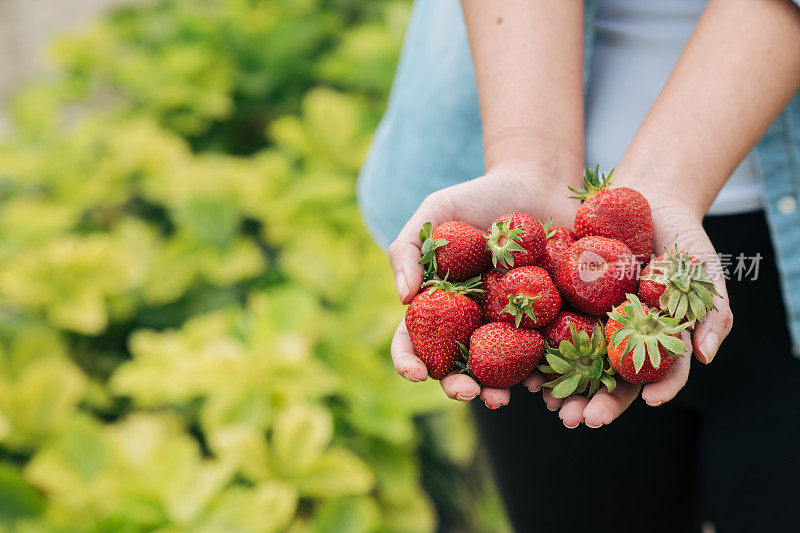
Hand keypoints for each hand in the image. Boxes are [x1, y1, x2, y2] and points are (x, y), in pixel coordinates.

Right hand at [389, 162, 578, 407]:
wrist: (540, 184)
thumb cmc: (481, 197)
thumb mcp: (437, 211)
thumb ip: (408, 248)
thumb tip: (403, 298)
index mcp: (440, 304)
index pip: (414, 340)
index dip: (409, 361)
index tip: (414, 372)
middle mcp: (472, 323)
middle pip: (456, 367)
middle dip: (457, 387)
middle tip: (467, 393)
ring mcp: (510, 327)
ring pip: (499, 371)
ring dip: (497, 391)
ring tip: (503, 398)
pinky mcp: (549, 323)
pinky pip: (544, 354)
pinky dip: (542, 374)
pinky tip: (541, 382)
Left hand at [536, 183, 732, 427]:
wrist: (645, 198)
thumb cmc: (684, 238)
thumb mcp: (704, 271)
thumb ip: (712, 311)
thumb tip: (704, 357)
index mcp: (654, 339)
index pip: (656, 374)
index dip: (655, 390)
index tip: (648, 402)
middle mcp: (620, 338)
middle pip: (608, 379)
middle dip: (593, 403)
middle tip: (576, 419)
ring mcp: (590, 321)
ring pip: (573, 363)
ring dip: (559, 387)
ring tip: (546, 401)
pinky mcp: (563, 301)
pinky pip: (548, 329)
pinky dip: (537, 351)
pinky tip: (525, 368)